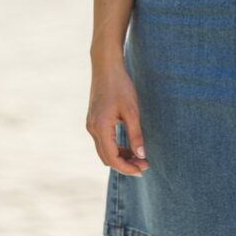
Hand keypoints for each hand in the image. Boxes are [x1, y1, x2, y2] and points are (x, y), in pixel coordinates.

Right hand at [86, 60, 149, 175]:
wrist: (106, 66)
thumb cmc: (120, 85)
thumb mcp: (132, 110)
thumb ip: (135, 134)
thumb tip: (141, 155)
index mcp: (100, 128)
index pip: (112, 158)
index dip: (128, 168)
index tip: (143, 169)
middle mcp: (92, 129)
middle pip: (107, 158)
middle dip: (125, 165)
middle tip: (143, 166)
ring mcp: (91, 125)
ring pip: (104, 151)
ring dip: (120, 157)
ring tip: (139, 157)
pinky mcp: (94, 120)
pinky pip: (103, 141)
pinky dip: (115, 148)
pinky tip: (128, 147)